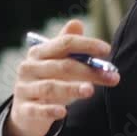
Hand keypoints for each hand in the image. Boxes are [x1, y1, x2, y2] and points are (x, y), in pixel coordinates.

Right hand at [4, 20, 120, 135]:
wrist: (25, 112)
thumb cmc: (47, 81)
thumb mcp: (55, 62)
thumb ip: (66, 45)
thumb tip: (77, 23)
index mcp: (38, 52)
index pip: (64, 43)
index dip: (86, 45)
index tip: (107, 50)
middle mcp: (29, 68)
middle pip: (62, 66)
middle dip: (89, 71)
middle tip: (112, 77)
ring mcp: (25, 89)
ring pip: (50, 87)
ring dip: (72, 88)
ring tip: (91, 90)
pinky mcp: (23, 110)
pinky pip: (37, 110)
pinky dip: (50, 110)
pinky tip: (63, 112)